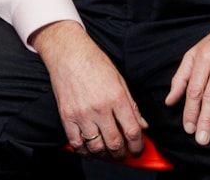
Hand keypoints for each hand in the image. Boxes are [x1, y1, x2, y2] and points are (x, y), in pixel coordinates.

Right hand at [30, 21, 147, 160]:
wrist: (68, 53)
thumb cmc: (94, 62)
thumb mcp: (120, 81)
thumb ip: (132, 106)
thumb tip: (142, 125)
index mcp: (116, 97)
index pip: (132, 131)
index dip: (138, 146)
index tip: (138, 149)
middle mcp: (100, 108)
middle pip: (115, 143)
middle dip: (123, 154)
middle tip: (125, 154)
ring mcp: (82, 114)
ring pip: (96, 147)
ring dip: (105, 155)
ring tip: (109, 153)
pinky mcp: (67, 117)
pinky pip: (76, 144)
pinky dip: (85, 152)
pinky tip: (90, 150)